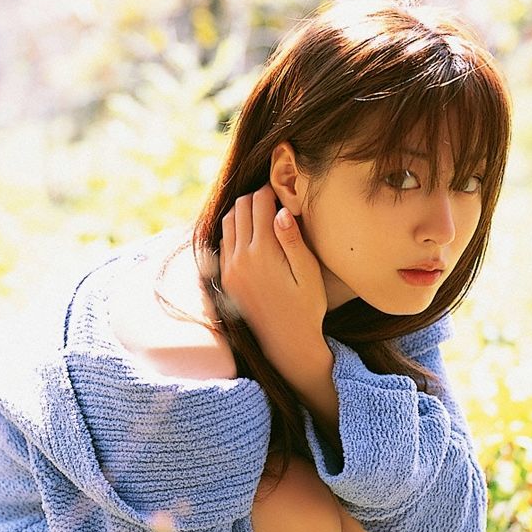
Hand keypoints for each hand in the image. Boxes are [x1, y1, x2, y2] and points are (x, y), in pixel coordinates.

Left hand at [219, 183, 328, 371]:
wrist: (286, 342)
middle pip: (240, 207)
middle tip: (275, 198)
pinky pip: (223, 241)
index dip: (272, 190)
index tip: (285, 189)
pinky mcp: (225, 278)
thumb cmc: (306, 307)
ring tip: (263, 212)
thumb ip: (293, 241)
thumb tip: (281, 211)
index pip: (260, 203)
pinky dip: (234, 229)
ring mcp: (228, 268)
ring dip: (243, 210)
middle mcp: (240, 257)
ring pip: (228, 221)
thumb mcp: (308, 274)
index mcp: (263, 252)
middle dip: (257, 196)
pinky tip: (251, 233)